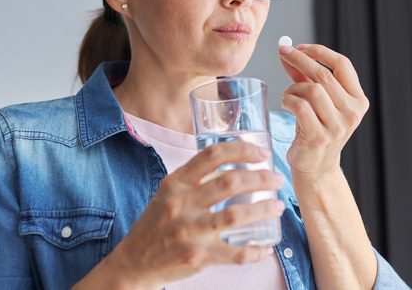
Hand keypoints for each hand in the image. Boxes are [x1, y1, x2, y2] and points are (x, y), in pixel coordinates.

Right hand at [95, 141, 284, 288]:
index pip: (212, 155)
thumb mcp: (168, 194)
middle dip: (262, 179)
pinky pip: (235, 253)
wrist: (133, 262)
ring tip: (278, 206)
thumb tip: (233, 162)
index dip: (241, 149)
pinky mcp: (197, 256)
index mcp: (175, 183)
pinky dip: (255, 251)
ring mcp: (189, 231)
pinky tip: (266, 247)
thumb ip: (194, 179)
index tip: (262, 153)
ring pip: (237, 215)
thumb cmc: (157, 225)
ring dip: (264, 209)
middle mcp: (181, 204)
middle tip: (277, 180)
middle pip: (230, 182)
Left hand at [278, 44, 368, 178]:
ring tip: (288, 94)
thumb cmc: (315, 129)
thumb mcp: (316, 101)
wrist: (316, 167)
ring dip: (293, 87)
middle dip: (300, 60)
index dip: (321, 51)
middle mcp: (352, 113)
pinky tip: (286, 103)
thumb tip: (287, 50)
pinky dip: (289, 100)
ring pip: (312, 90)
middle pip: (324, 75)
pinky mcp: (319, 137)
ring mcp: (337, 127)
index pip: (343, 65)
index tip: (301, 46)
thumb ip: (303, 76)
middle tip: (284, 52)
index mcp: (358, 100)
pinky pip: (300, 107)